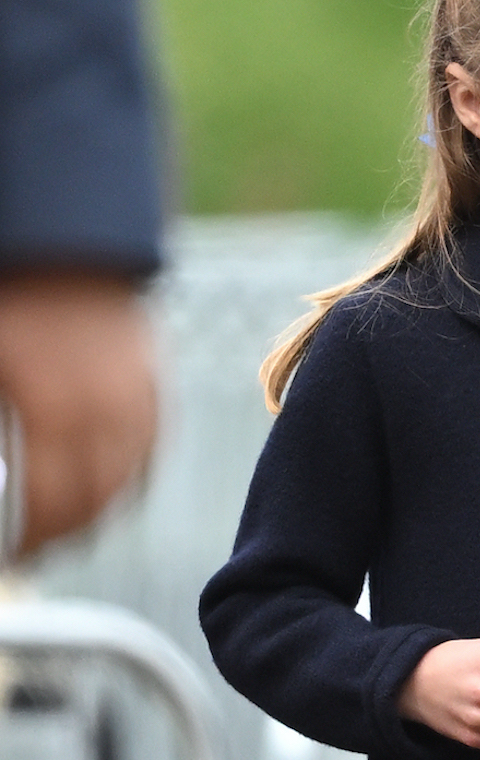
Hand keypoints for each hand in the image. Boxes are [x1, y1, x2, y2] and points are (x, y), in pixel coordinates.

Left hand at [0, 271, 156, 558]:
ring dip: (97, 511)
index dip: (29, 539)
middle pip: (97, 501)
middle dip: (61, 535)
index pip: (53, 503)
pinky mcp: (155, 380)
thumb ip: (0, 433)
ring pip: (131, 479)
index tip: (11, 553)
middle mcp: (111, 410)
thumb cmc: (12, 294)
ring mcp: (141, 395)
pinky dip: (128, 474)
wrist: (68, 235)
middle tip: (29, 549)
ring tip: (64, 524)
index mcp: (60, 407)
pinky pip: (150, 446)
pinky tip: (103, 482)